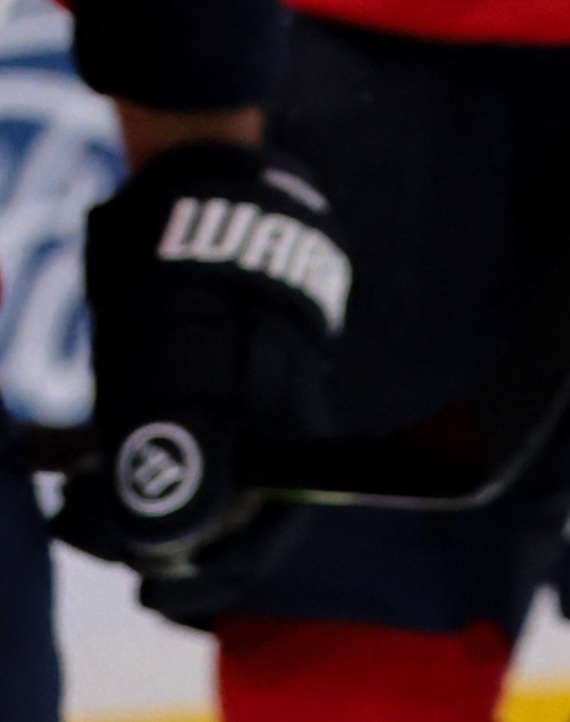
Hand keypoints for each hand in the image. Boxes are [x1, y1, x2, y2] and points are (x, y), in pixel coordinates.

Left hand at [54, 141, 349, 587]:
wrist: (203, 188)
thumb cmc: (194, 285)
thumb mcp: (174, 374)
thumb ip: (172, 458)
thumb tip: (163, 545)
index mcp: (291, 434)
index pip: (265, 534)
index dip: (207, 570)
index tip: (144, 585)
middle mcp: (281, 421)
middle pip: (229, 509)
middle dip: (158, 533)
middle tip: (83, 530)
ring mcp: (249, 390)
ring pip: (199, 468)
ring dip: (137, 491)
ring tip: (73, 495)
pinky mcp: (214, 363)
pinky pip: (179, 429)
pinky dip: (134, 448)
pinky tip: (87, 448)